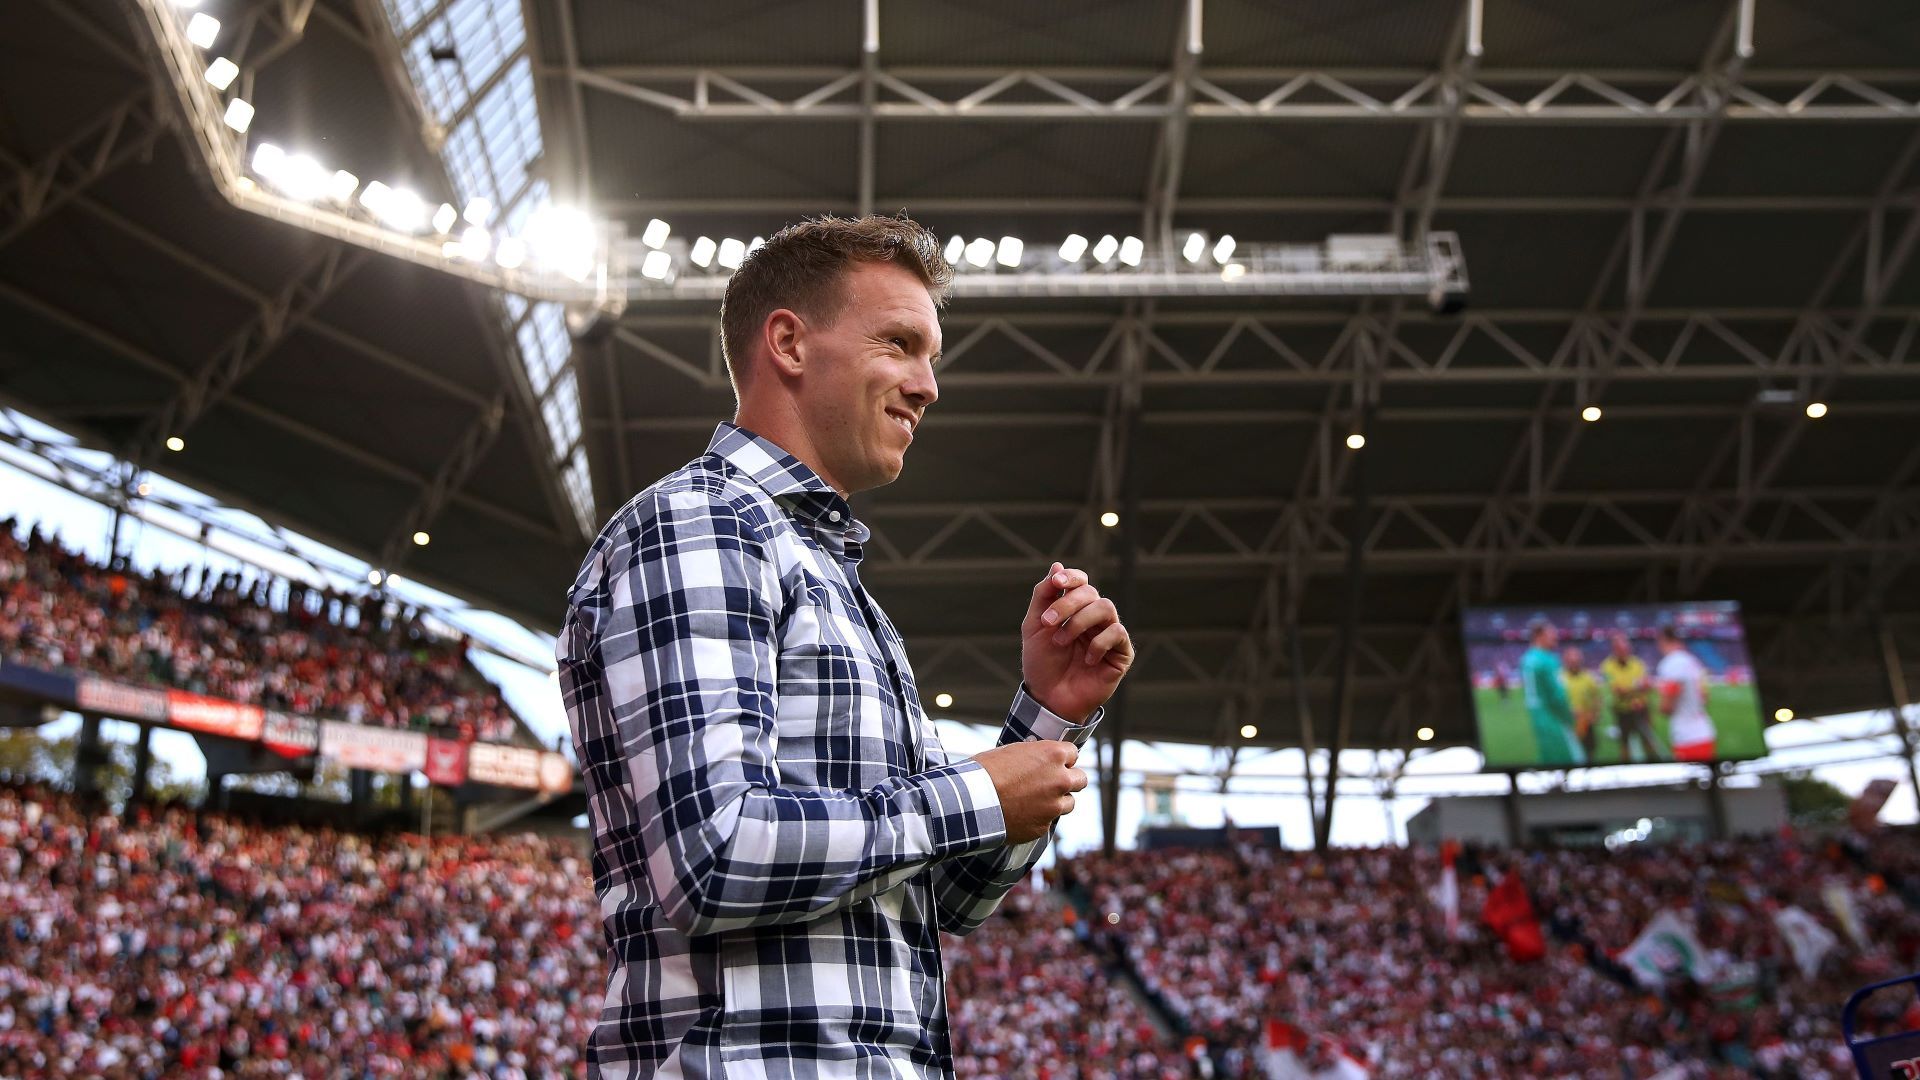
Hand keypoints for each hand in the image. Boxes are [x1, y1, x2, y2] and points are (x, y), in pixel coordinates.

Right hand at [972, 739, 1086, 843]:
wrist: (972, 801)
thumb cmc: (986, 771)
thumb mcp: (1012, 752)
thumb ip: (1035, 756)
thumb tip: (1040, 758)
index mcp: (1054, 754)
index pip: (1073, 753)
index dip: (1061, 759)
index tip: (1052, 763)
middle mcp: (1060, 780)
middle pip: (1081, 780)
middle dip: (1069, 780)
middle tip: (1052, 783)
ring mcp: (1054, 806)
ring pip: (1069, 803)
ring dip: (1057, 801)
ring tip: (1034, 800)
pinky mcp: (1043, 827)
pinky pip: (1048, 821)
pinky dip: (1038, 818)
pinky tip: (1020, 814)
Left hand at [1020, 562, 1132, 722]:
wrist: (1048, 698)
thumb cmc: (1041, 663)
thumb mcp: (1034, 626)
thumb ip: (1043, 595)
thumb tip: (1056, 565)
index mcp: (1075, 609)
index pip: (1081, 581)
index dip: (1071, 577)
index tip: (1057, 582)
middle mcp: (1094, 618)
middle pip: (1090, 592)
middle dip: (1067, 603)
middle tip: (1048, 622)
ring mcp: (1108, 634)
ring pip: (1106, 607)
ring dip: (1080, 622)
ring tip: (1061, 642)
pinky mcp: (1121, 653)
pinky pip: (1117, 633)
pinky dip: (1098, 642)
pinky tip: (1085, 658)